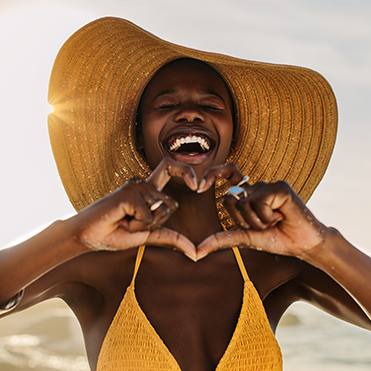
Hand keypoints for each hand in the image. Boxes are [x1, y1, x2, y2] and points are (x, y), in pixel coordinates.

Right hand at [72, 158, 197, 258]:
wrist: (87, 237)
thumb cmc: (115, 233)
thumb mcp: (148, 235)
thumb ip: (171, 238)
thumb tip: (196, 253)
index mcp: (148, 189)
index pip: (170, 168)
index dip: (186, 171)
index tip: (197, 185)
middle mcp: (142, 183)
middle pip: (171, 204)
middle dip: (157, 222)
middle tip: (133, 223)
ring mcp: (135, 186)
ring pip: (160, 210)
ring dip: (143, 225)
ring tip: (124, 221)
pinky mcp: (128, 193)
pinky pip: (147, 216)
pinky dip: (136, 225)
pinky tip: (120, 219)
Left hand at [197, 163, 326, 259]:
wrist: (301, 246)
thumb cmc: (275, 238)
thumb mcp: (243, 238)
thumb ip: (220, 240)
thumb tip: (195, 252)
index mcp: (247, 194)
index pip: (227, 173)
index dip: (213, 174)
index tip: (199, 187)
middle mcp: (256, 187)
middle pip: (229, 199)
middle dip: (242, 221)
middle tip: (263, 225)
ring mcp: (268, 185)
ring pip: (244, 203)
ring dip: (258, 222)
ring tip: (274, 221)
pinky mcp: (279, 187)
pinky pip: (259, 202)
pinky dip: (267, 217)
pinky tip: (282, 217)